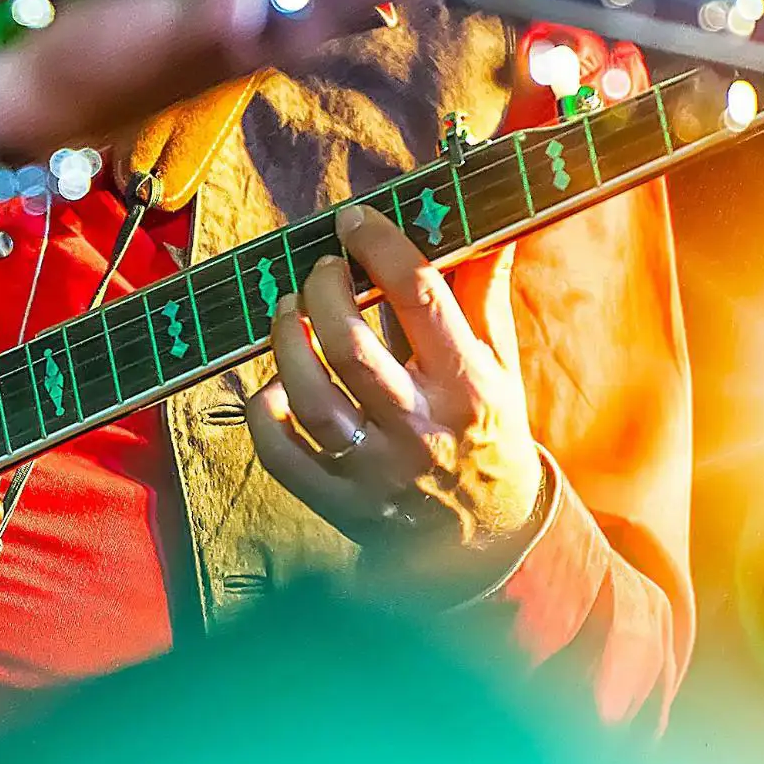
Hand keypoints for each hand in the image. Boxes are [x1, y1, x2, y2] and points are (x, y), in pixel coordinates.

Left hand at [245, 205, 543, 601]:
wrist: (486, 540)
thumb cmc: (487, 434)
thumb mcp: (500, 366)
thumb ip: (484, 296)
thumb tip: (487, 226)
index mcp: (467, 386)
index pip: (420, 298)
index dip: (379, 248)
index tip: (354, 222)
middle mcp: (419, 429)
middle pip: (350, 347)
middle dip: (323, 291)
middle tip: (321, 269)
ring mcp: (374, 469)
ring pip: (308, 398)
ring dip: (286, 342)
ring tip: (288, 309)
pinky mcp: (338, 500)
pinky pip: (280, 454)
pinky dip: (264, 413)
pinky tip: (273, 386)